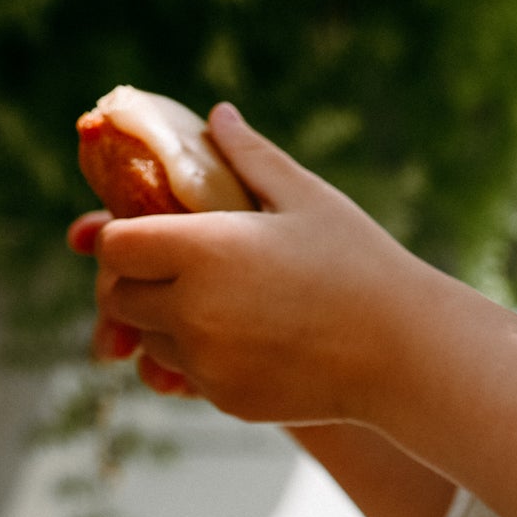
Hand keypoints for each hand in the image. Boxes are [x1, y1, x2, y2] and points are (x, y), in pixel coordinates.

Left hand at [69, 105, 435, 423]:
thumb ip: (250, 156)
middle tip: (174, 266)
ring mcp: (207, 363)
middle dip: (136, 280)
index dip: (124, 235)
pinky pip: (188, 376)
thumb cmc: (359, 263)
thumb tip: (218, 116)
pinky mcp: (225, 399)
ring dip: (165, 322)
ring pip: (151, 341)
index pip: (116, 245)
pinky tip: (245, 337)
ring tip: (214, 300)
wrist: (401, 353)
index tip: (149, 229)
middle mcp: (192, 312)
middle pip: (119, 298)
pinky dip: (201, 358)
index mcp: (203, 250)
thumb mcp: (306, 196)